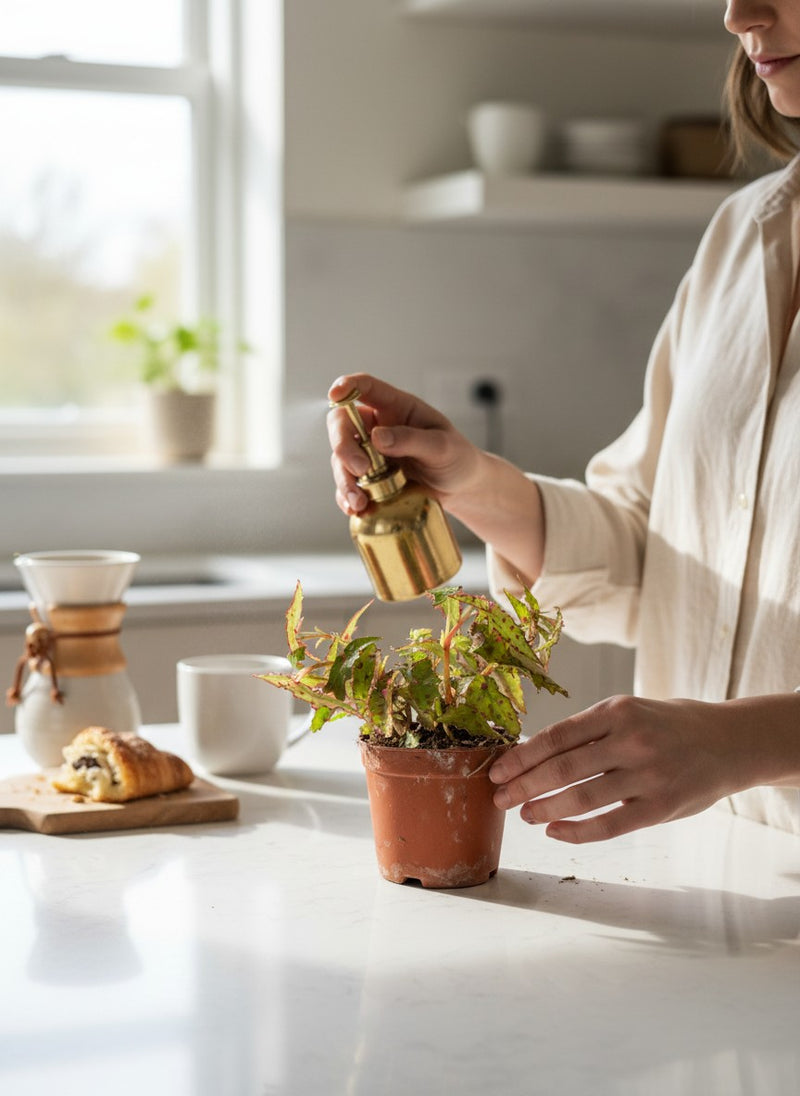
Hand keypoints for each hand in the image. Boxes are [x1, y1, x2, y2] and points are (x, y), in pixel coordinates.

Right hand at [327, 373, 482, 515]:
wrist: (462, 488)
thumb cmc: (456, 457)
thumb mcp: (442, 446)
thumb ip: (412, 439)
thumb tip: (377, 437)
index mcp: (396, 407)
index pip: (366, 387)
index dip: (347, 386)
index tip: (334, 394)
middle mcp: (377, 427)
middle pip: (342, 424)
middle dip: (343, 446)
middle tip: (361, 469)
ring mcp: (370, 454)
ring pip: (340, 459)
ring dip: (344, 480)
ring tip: (359, 501)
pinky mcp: (369, 479)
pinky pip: (348, 486)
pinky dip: (347, 498)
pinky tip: (356, 509)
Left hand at [488, 695, 747, 842]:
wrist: (728, 741)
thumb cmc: (665, 726)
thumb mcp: (628, 712)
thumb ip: (589, 732)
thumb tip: (531, 756)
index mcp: (617, 711)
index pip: (556, 736)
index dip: (521, 756)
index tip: (497, 771)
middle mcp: (631, 741)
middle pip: (563, 768)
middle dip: (524, 785)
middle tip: (500, 798)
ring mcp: (648, 775)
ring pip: (582, 798)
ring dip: (545, 809)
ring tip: (524, 815)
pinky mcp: (662, 808)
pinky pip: (610, 826)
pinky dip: (577, 831)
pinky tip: (554, 831)